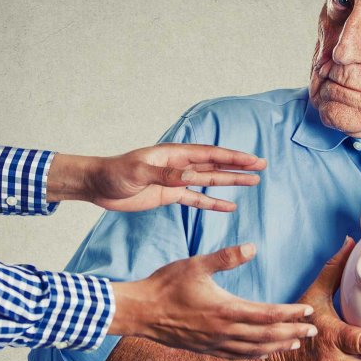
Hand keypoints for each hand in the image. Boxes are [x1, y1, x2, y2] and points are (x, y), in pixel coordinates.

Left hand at [46, 143, 266, 211]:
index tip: (253, 159)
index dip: (233, 157)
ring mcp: (176, 181)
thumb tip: (190, 176)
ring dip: (231, 182)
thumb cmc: (115, 173)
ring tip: (253, 182)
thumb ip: (165, 174)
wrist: (99, 184)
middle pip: (216, 165)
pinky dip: (213, 203)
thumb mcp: (138, 173)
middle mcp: (179, 165)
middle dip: (239, 166)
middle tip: (262, 167)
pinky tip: (229, 206)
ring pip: (210, 181)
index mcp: (174, 155)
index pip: (210, 155)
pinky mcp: (170, 196)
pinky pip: (196, 200)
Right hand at [108, 243, 317, 359]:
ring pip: (255, 349)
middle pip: (267, 336)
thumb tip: (253, 247)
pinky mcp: (207, 349)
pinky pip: (238, 356)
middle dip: (293, 333)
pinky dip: (257, 355)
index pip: (267, 314)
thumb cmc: (167, 285)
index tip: (308, 311)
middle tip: (313, 331)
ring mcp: (215, 343)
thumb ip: (226, 257)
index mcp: (225, 310)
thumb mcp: (196, 264)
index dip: (290, 314)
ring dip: (278, 346)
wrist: (141, 311)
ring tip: (296, 342)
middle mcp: (224, 331)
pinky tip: (264, 351)